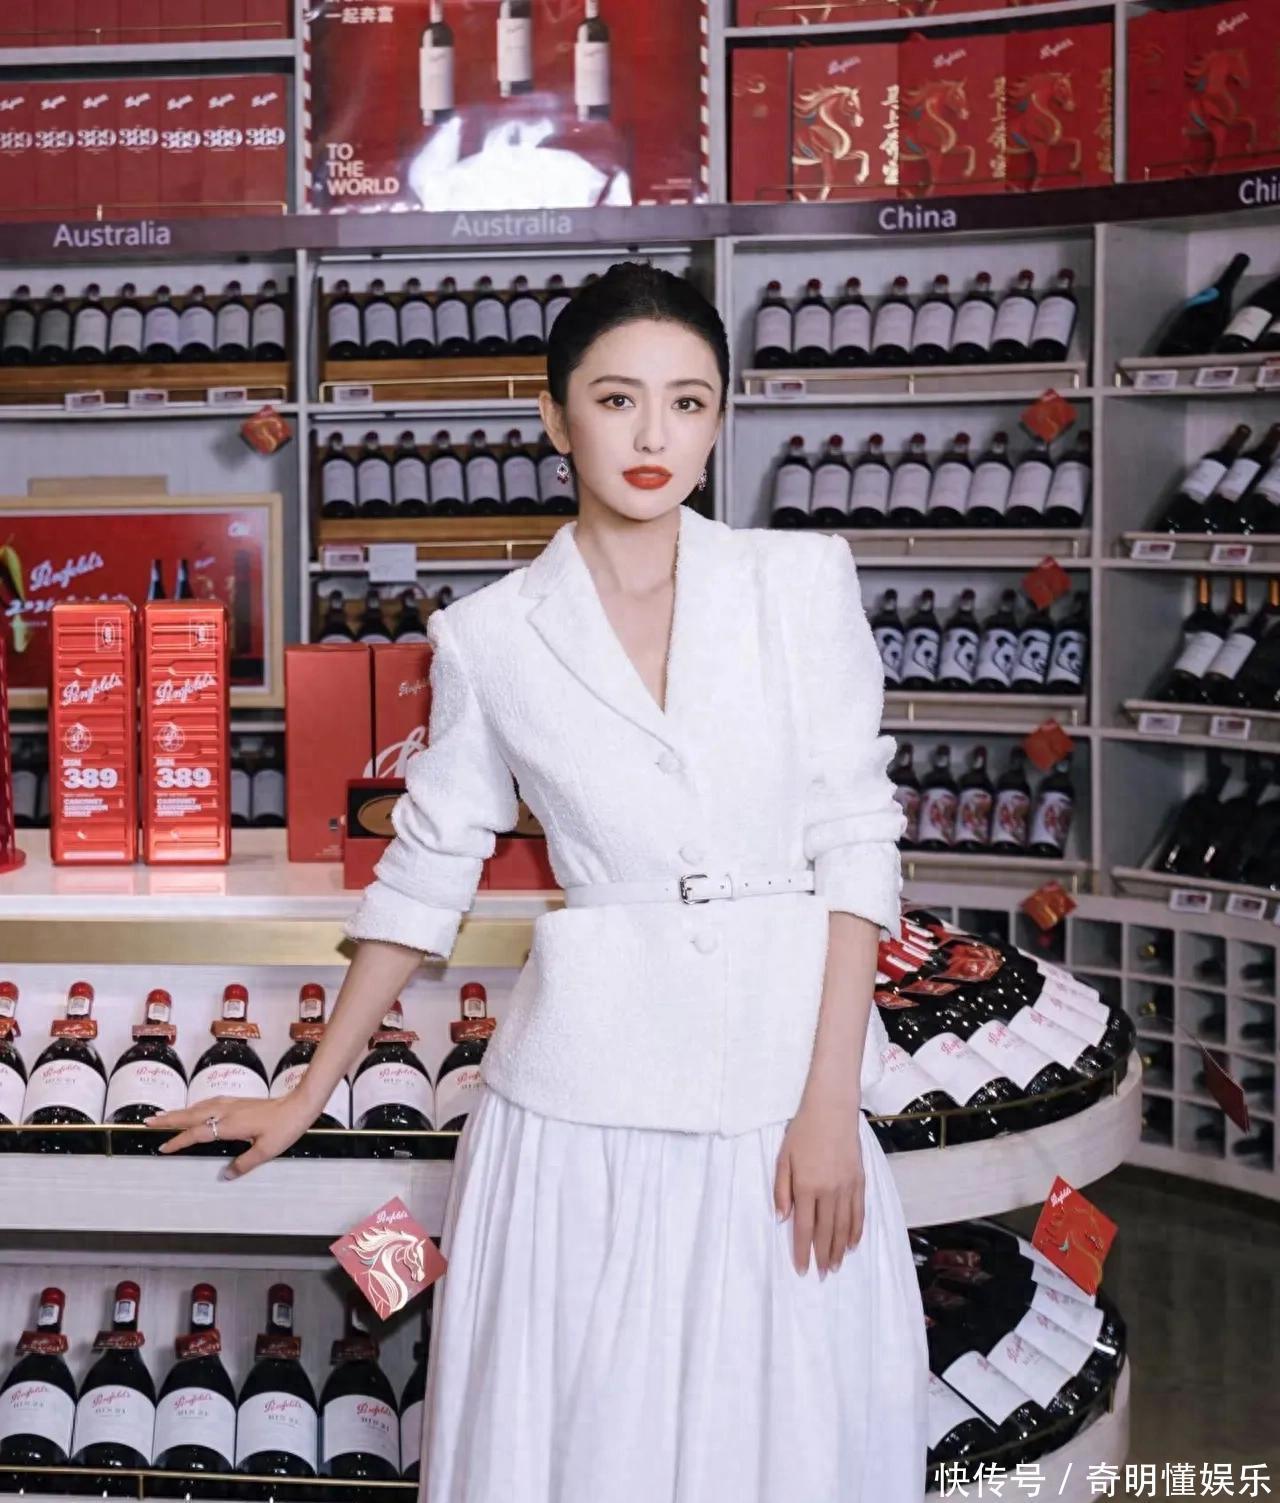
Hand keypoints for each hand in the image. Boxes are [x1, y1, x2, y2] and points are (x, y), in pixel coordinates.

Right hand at [146, 1094, 312, 1177]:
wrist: (299, 1105)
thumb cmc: (284, 1128)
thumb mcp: (266, 1151)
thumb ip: (244, 1164)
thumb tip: (225, 1175)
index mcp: (230, 1124)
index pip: (197, 1133)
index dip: (179, 1140)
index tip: (163, 1146)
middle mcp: (227, 1111)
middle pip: (192, 1115)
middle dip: (169, 1118)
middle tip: (149, 1121)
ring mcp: (233, 1104)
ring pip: (199, 1107)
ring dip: (181, 1111)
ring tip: (164, 1115)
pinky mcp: (239, 1101)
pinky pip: (210, 1103)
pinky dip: (196, 1107)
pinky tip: (196, 1109)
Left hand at [773, 1092, 865, 1277]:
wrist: (832, 1109)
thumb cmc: (802, 1131)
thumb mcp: (783, 1157)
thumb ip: (781, 1190)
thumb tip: (782, 1219)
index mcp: (807, 1186)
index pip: (804, 1227)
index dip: (802, 1250)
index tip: (801, 1269)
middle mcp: (829, 1191)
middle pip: (826, 1231)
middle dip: (823, 1256)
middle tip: (822, 1275)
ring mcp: (847, 1187)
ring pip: (844, 1226)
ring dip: (840, 1249)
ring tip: (837, 1266)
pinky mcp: (860, 1181)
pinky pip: (859, 1212)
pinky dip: (856, 1230)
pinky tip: (853, 1243)